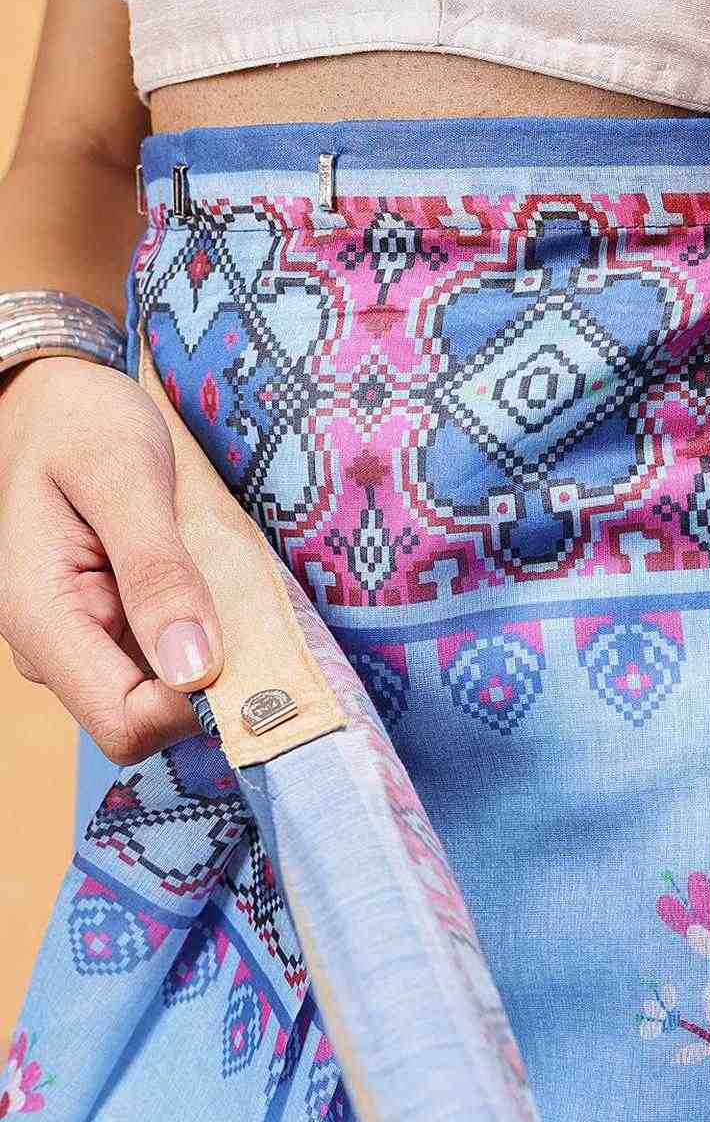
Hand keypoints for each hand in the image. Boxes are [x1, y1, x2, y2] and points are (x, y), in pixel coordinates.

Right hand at [0, 356, 223, 763]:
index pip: (125, 724)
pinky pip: (165, 657)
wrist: (50, 396)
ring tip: (233, 582)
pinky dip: (204, 632)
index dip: (192, 709)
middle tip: (255, 610)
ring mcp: (83, 639)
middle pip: (148, 718)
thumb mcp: (124, 475)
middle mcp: (56, 647)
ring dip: (212, 654)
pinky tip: (219, 584)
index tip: (253, 658)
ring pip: (162, 690)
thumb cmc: (80, 421)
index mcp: (42, 617)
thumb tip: (194, 669)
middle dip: (210, 682)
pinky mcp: (109, 625)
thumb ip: (156, 569)